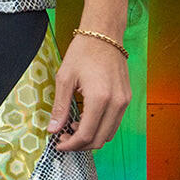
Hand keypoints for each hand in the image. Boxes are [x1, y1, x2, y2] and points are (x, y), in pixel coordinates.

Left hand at [47, 32, 129, 151]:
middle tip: (63, 138)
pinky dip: (100, 128)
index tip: (58, 144)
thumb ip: (60, 107)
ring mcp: (124, 101)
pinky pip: (114, 122)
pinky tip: (85, 119)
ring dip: (91, 138)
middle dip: (80, 145)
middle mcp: (116, 103)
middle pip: (99, 139)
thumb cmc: (84, 51)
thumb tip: (53, 129)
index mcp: (100, 99)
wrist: (104, 34)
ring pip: (109, 134)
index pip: (86, 135)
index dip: (70, 144)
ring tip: (72, 127)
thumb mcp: (65, 78)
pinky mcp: (126, 98)